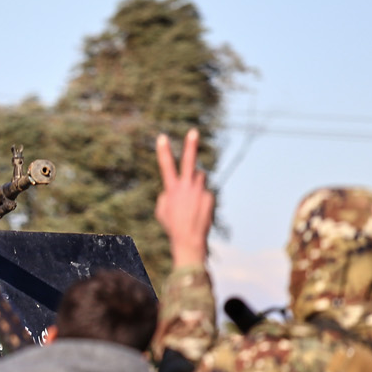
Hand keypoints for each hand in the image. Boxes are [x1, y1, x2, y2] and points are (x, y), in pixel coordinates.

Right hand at [154, 128, 213, 268]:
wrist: (189, 239)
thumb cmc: (172, 225)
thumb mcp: (161, 210)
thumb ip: (166, 195)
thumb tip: (174, 187)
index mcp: (171, 189)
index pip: (166, 166)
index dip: (163, 151)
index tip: (162, 137)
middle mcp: (187, 187)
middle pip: (189, 162)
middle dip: (191, 146)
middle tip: (194, 131)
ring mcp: (200, 191)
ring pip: (200, 178)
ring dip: (196, 184)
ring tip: (192, 202)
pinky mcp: (210, 196)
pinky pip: (205, 191)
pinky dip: (202, 198)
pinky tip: (199, 210)